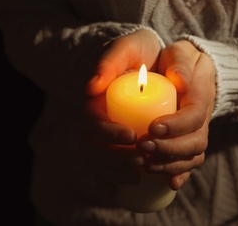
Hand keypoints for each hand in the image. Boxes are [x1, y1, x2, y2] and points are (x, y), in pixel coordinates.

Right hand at [83, 29, 160, 184]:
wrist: (146, 59)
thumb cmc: (137, 52)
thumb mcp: (127, 48)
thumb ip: (110, 61)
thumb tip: (90, 88)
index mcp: (96, 100)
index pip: (91, 122)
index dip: (108, 133)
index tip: (132, 137)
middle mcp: (96, 119)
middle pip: (92, 147)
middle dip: (113, 158)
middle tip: (140, 161)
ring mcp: (103, 133)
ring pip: (98, 160)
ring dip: (114, 172)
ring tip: (138, 175)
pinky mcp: (115, 142)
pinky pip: (106, 167)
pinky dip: (110, 180)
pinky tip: (122, 189)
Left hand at [137, 39, 215, 189]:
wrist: (184, 67)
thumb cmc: (176, 57)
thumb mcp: (178, 50)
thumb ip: (177, 60)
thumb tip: (177, 81)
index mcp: (201, 92)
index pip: (195, 114)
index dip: (176, 125)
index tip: (152, 127)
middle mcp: (202, 115)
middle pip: (195, 141)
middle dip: (170, 149)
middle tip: (143, 147)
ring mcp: (197, 129)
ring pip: (193, 155)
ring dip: (171, 164)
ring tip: (147, 165)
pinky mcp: (188, 139)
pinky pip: (190, 160)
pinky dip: (181, 173)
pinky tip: (171, 184)